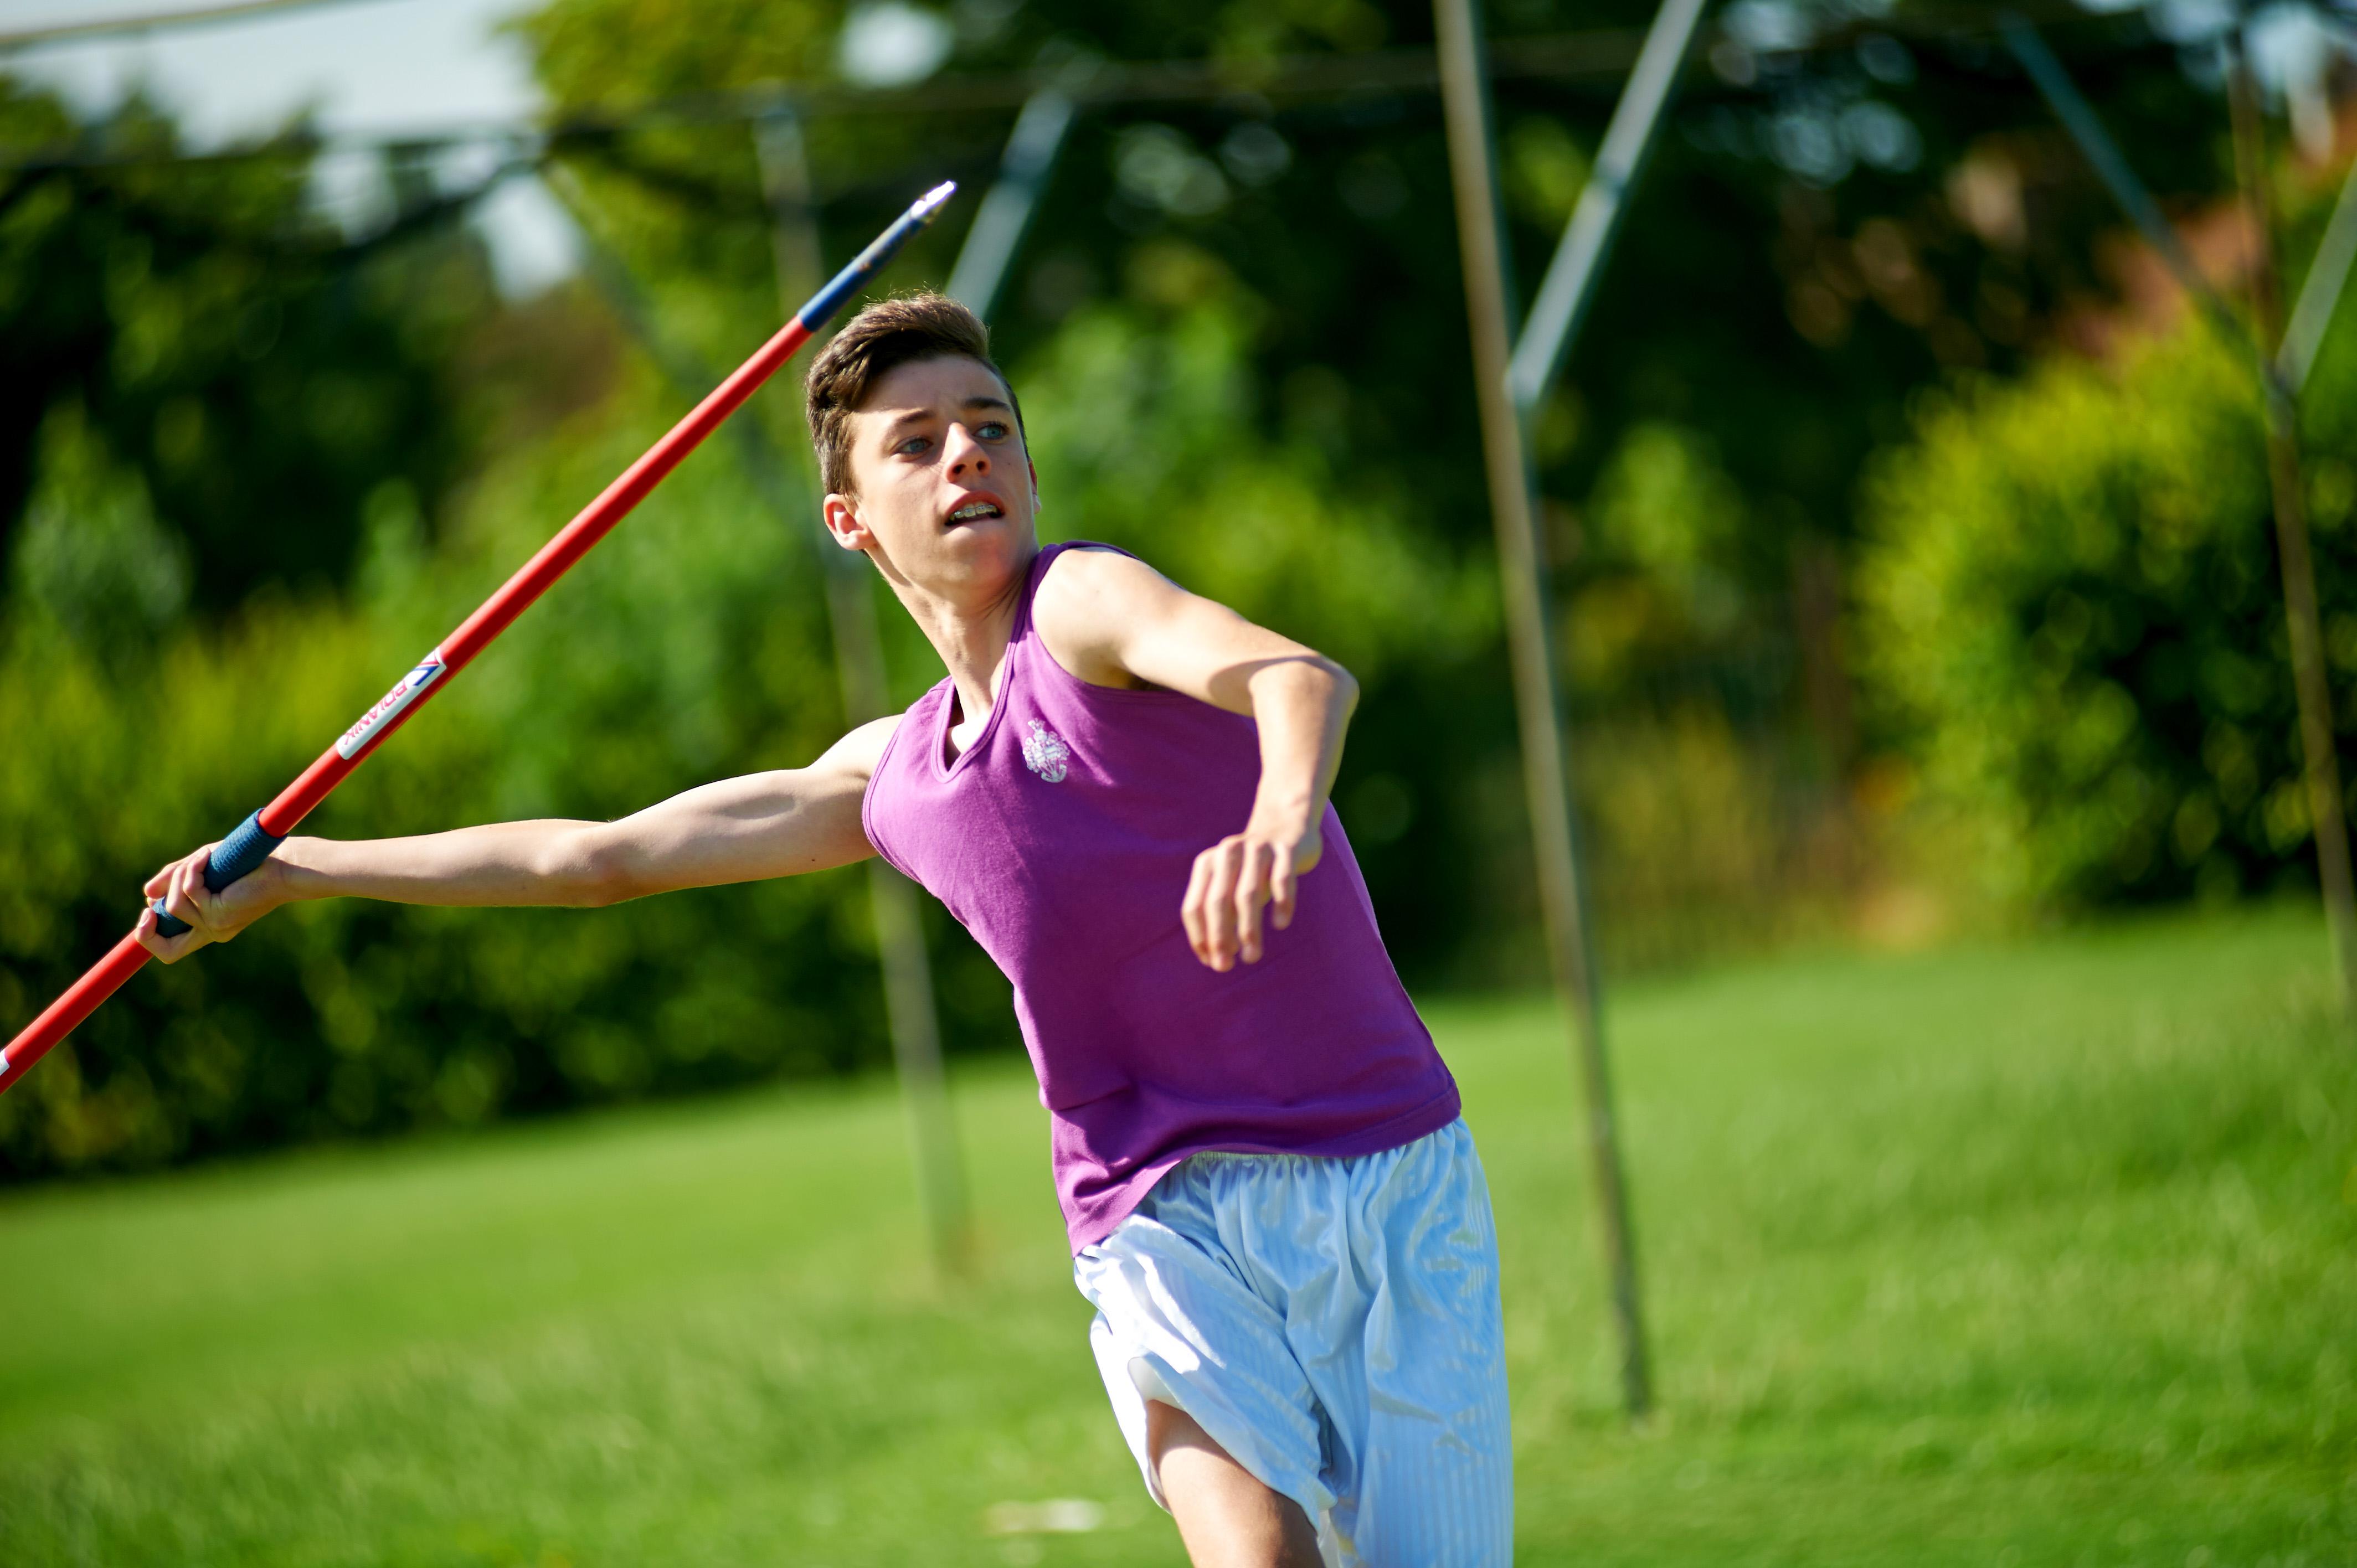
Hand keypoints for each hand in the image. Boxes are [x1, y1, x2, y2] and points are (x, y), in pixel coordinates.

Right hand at [134, 843, 289, 962]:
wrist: (282, 865)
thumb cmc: (246, 864)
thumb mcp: (201, 870)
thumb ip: (175, 880)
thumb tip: (147, 893)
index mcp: (207, 925)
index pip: (171, 949)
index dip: (148, 937)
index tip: (147, 911)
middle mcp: (212, 931)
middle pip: (167, 952)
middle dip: (147, 933)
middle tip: (149, 908)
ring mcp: (215, 925)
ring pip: (173, 905)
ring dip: (180, 876)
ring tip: (202, 858)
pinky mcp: (219, 914)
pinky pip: (188, 891)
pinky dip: (192, 869)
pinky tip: (206, 857)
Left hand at [1182, 814, 1322, 971]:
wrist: (1287, 825)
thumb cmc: (1253, 868)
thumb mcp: (1231, 886)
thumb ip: (1222, 917)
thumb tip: (1217, 958)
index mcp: (1207, 863)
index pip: (1194, 906)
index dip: (1200, 937)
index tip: (1210, 961)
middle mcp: (1228, 852)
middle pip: (1217, 902)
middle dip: (1220, 938)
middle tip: (1226, 966)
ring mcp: (1257, 848)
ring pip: (1248, 894)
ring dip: (1248, 929)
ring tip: (1252, 956)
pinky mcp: (1286, 849)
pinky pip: (1282, 879)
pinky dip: (1281, 903)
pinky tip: (1280, 924)